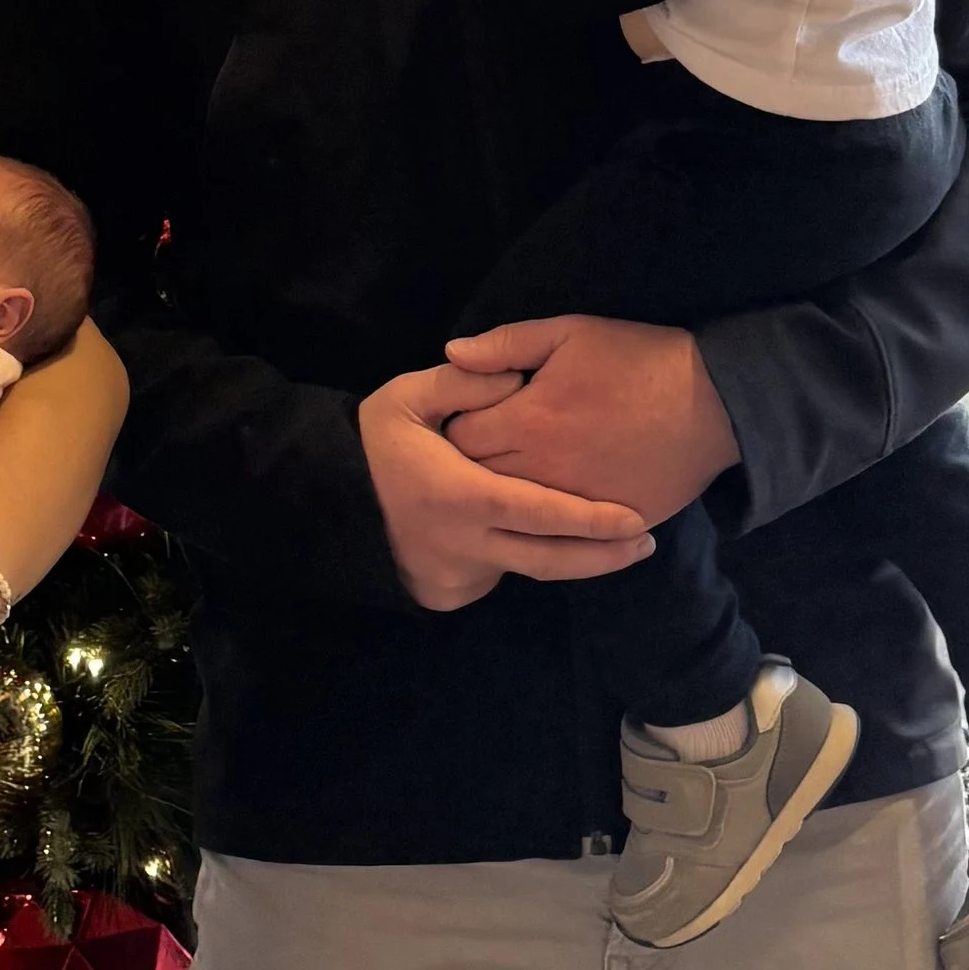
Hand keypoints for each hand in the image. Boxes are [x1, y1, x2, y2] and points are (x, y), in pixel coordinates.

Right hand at [357, 363, 652, 610]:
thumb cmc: (372, 442)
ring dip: (569, 562)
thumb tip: (516, 377)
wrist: (324, 498)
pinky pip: (497, 578)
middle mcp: (463, 545)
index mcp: (459, 496)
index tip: (635, 519)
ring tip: (615, 548)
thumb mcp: (407, 396)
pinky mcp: (447, 591)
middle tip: (644, 544)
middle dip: (602, 556)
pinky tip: (542, 546)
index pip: (540, 513)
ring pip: (526, 571)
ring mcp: (455, 575)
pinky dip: (523, 563)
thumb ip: (465, 382)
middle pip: (548, 559)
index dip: (590, 520)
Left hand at [441, 316, 740, 523]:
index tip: (470, 414)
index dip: (458, 424)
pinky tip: (549, 499)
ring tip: (512, 473)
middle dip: (473, 464)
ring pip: (515, 514)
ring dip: (506, 495)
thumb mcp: (570, 333)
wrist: (714, 402)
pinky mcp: (606, 525)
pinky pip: (561, 534)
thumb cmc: (639, 360)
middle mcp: (542, 471)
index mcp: (527, 422)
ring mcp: (574, 505)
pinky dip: (549, 520)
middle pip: (480, 480)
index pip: (460, 437)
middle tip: (484, 447)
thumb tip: (452, 353)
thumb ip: (505, 345)